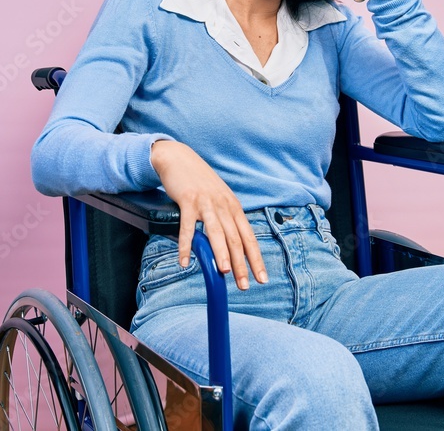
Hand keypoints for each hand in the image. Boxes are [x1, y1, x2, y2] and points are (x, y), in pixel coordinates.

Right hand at [150, 140, 267, 290]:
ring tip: (224, 272)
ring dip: (221, 253)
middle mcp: (224, 206)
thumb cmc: (200, 183)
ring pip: (216, 232)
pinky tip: (185, 261)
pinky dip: (186, 245)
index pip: (249, 237)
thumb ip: (224, 221)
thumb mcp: (219, 200)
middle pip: (236, 239)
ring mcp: (206, 203)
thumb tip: (230, 247)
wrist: (180, 159)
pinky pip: (187, 227)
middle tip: (244, 285)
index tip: (262, 278)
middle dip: (242, 264)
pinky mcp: (188, 201)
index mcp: (234, 207)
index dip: (256, 259)